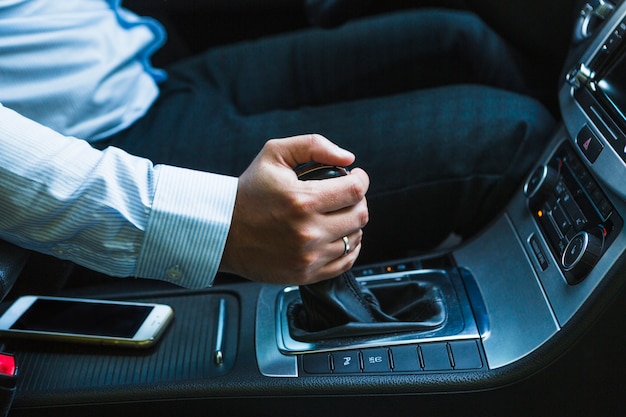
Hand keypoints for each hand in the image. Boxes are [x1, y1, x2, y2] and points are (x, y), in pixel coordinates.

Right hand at [219, 134, 369, 284]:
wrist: (223, 232)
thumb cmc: (248, 192)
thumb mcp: (274, 154)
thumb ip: (313, 146)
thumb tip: (347, 159)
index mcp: (302, 200)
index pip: (355, 190)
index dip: (361, 179)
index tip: (356, 177)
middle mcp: (307, 231)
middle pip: (360, 215)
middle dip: (358, 201)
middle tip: (345, 196)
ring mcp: (308, 256)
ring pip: (356, 238)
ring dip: (352, 224)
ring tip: (337, 215)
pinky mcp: (306, 274)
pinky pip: (346, 262)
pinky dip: (349, 248)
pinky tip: (337, 236)